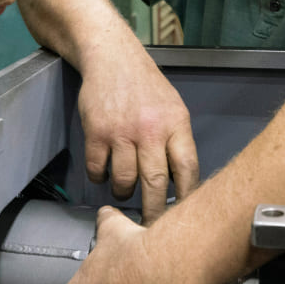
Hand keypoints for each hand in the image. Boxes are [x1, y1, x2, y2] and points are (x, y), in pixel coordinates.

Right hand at [77, 52, 199, 222]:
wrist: (112, 57)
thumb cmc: (144, 84)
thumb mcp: (173, 107)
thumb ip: (176, 141)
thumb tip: (179, 180)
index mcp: (176, 124)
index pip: (188, 170)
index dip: (187, 198)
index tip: (184, 217)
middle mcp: (150, 130)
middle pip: (155, 183)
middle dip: (154, 212)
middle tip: (151, 226)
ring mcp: (122, 132)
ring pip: (125, 181)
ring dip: (124, 193)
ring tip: (124, 191)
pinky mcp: (97, 132)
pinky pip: (98, 169)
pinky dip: (99, 178)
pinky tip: (103, 174)